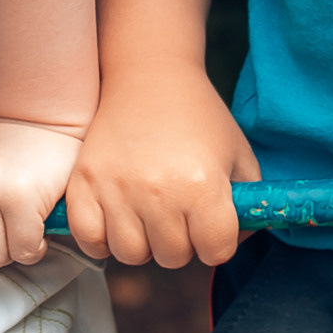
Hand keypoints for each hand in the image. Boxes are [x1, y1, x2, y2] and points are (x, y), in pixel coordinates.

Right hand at [64, 61, 253, 267]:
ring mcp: (117, 188)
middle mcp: (159, 191)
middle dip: (181, 241)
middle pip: (173, 257)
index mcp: (203, 185)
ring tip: (146, 213)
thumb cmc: (198, 116)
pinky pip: (89, 239)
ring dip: (142, 242)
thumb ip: (248, 207)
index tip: (208, 222)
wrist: (149, 76)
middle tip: (177, 211)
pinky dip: (101, 238)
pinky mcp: (84, 182)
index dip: (216, 241)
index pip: (215, 252)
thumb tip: (235, 245)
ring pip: (131, 254)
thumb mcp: (238, 155)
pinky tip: (115, 218)